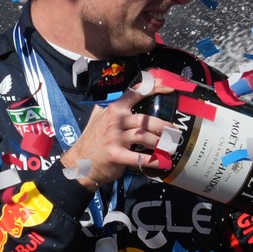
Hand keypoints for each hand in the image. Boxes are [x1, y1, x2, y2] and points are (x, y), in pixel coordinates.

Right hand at [60, 77, 174, 189]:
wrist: (78, 163)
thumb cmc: (91, 141)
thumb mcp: (97, 119)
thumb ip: (109, 109)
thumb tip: (119, 99)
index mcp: (113, 110)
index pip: (134, 93)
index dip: (153, 88)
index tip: (168, 87)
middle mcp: (114, 121)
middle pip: (144, 119)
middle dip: (162, 125)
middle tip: (174, 130)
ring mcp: (114, 138)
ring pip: (143, 136)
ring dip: (159, 141)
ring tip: (169, 145)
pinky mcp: (116, 155)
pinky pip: (138, 157)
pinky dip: (152, 160)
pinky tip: (161, 162)